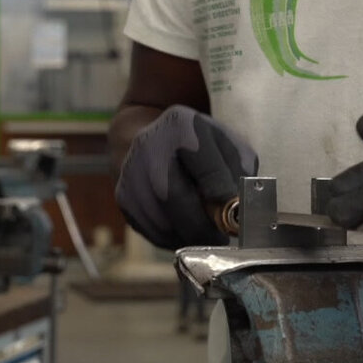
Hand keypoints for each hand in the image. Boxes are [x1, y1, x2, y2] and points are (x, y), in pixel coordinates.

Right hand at [115, 105, 256, 249]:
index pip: (205, 167)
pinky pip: (151, 231)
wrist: (152, 139)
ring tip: (203, 231)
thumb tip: (239, 207)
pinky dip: (173, 238)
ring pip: (162, 221)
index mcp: (181, 125)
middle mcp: (148, 145)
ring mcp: (130, 171)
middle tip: (219, 238)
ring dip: (187, 235)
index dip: (222, 197)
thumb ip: (238, 171)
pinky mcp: (123, 197)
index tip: (235, 218)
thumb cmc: (198, 144)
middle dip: (202, 226)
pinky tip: (184, 228)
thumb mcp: (225, 145)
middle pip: (173, 197)